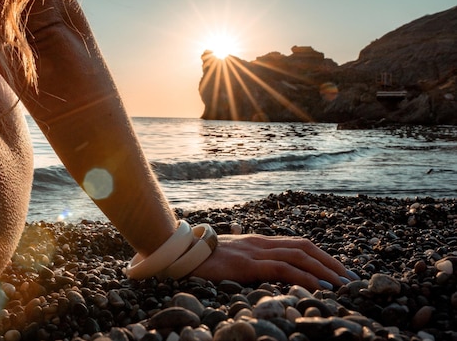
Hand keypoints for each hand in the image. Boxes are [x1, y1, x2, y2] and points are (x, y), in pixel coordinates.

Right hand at [192, 234, 352, 290]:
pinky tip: (321, 287)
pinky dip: (306, 277)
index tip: (337, 270)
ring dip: (326, 270)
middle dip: (331, 262)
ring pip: (299, 256)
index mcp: (256, 242)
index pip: (296, 244)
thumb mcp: (226, 259)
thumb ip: (242, 261)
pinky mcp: (247, 264)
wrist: (176, 249)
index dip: (320, 255)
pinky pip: (283, 269)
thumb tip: (254, 272)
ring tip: (344, 284)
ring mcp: (254, 252)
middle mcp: (259, 243)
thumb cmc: (198, 257)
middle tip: (352, 279)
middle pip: (304, 247)